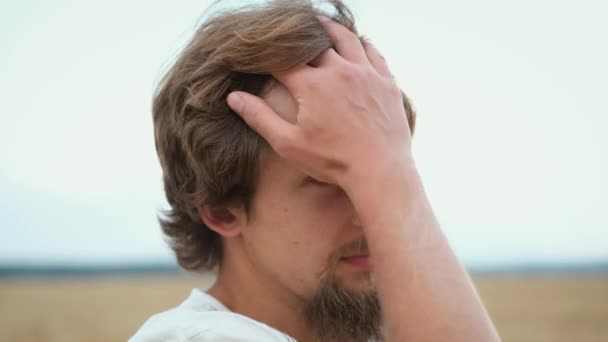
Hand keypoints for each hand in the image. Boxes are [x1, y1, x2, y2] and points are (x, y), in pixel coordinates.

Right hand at [227, 17, 411, 190]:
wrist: (380, 171)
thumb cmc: (333, 162)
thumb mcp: (288, 143)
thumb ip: (260, 117)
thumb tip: (234, 97)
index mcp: (311, 85)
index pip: (281, 61)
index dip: (267, 56)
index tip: (258, 56)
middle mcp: (339, 70)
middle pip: (313, 43)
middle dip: (297, 39)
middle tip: (287, 36)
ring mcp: (366, 73)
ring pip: (346, 39)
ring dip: (330, 30)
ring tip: (320, 24)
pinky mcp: (386, 82)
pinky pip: (373, 52)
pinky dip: (362, 43)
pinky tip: (357, 43)